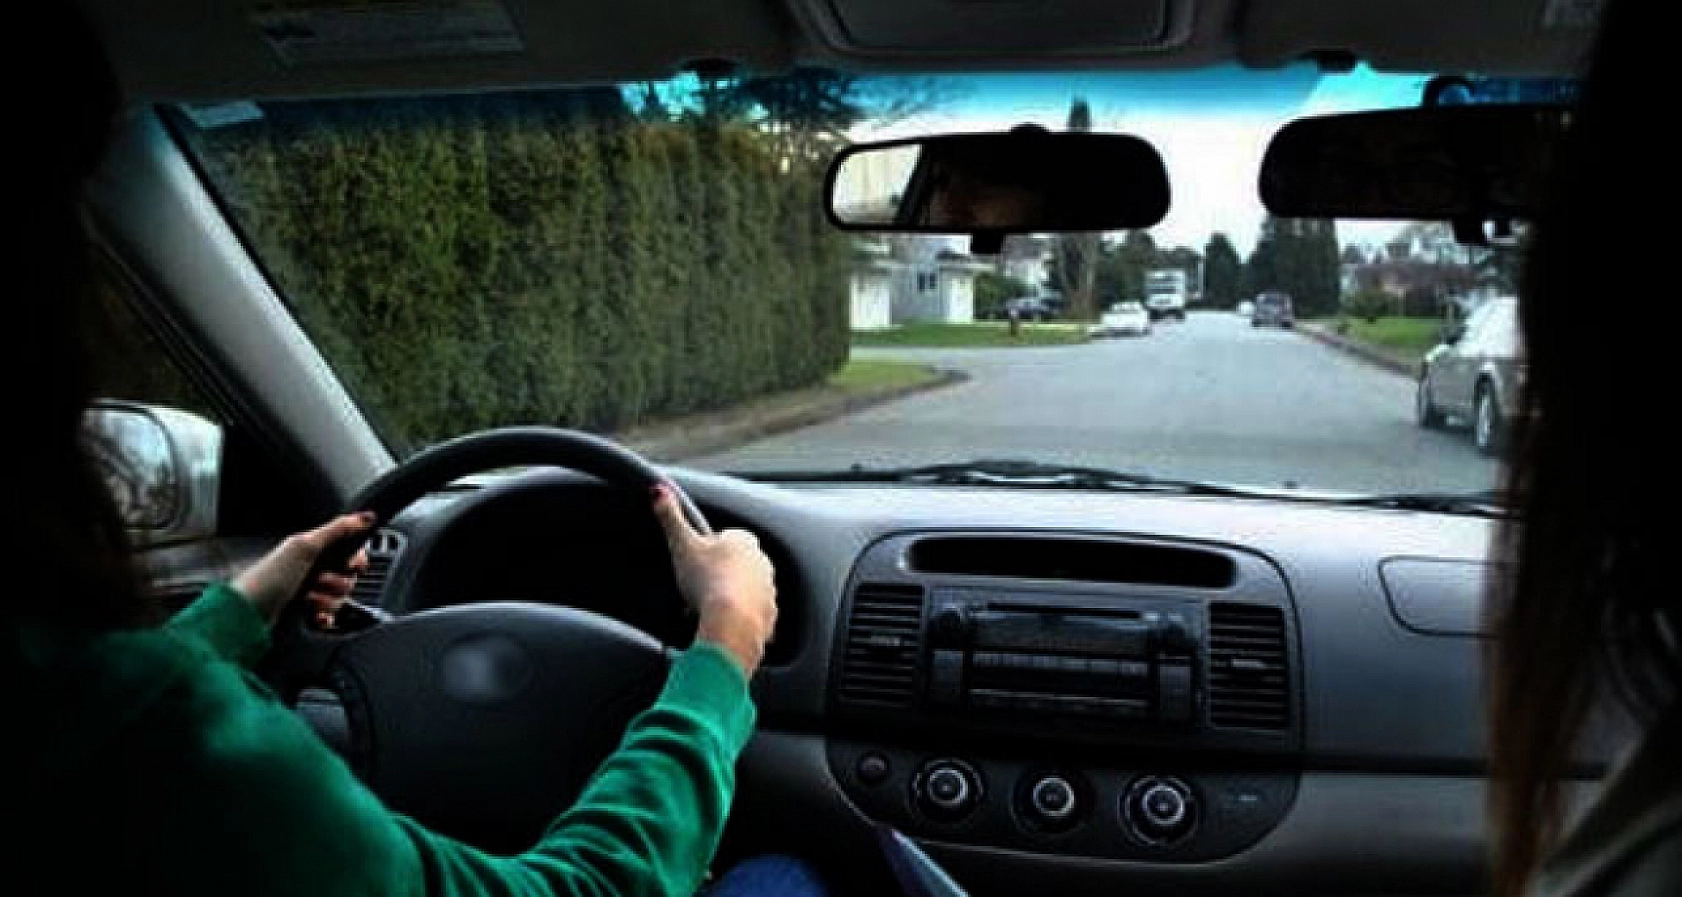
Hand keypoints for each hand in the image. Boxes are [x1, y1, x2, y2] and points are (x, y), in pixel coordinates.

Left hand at [233, 512, 375, 626]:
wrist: (246, 613)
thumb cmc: (267, 576)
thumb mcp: (304, 546)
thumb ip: (337, 530)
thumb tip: (366, 516)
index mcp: (309, 550)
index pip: (348, 550)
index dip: (356, 559)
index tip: (354, 565)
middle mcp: (308, 569)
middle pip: (346, 577)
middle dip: (337, 582)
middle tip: (320, 581)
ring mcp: (306, 593)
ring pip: (338, 599)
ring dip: (327, 601)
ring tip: (308, 600)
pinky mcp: (303, 614)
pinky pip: (328, 617)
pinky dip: (325, 618)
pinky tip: (315, 616)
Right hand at [652, 484, 777, 674]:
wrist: (731, 624)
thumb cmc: (707, 580)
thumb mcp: (682, 545)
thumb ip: (670, 517)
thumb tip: (658, 490)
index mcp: (744, 541)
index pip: (728, 537)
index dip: (710, 549)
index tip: (696, 562)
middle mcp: (762, 562)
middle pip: (740, 563)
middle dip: (722, 574)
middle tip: (699, 588)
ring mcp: (769, 590)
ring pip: (748, 589)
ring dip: (732, 596)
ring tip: (709, 610)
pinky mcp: (770, 616)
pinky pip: (754, 614)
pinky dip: (741, 619)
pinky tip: (724, 626)